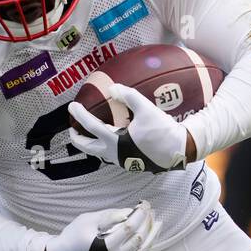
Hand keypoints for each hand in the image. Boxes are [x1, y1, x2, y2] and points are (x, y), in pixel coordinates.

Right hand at [43, 203, 160, 250]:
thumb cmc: (71, 238)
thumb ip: (109, 216)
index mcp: (104, 247)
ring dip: (150, 235)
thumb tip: (130, 212)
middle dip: (146, 222)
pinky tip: (149, 236)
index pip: (129, 228)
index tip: (144, 204)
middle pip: (138, 239)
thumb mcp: (87, 221)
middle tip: (150, 209)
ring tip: (157, 222)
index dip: (139, 214)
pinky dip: (144, 247)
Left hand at [68, 84, 188, 172]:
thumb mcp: (146, 108)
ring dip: (91, 144)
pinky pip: (111, 154)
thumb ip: (128, 95)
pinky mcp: (131, 162)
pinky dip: (104, 146)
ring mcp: (122, 160)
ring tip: (90, 135)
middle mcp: (115, 153)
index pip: (91, 126)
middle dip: (78, 139)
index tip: (72, 107)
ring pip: (99, 153)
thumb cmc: (162, 130)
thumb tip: (112, 87)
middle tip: (73, 129)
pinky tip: (111, 139)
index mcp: (115, 141)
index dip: (79, 115)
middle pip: (88, 148)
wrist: (179, 149)